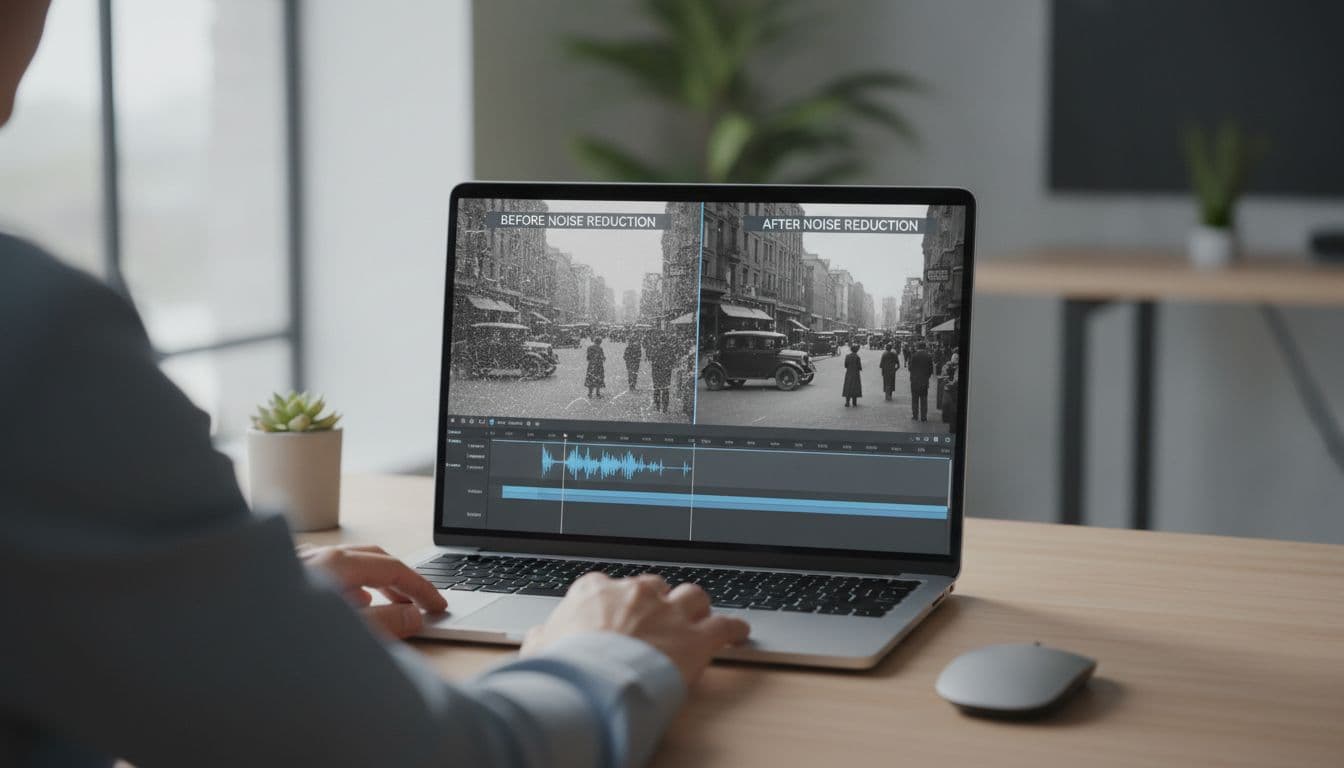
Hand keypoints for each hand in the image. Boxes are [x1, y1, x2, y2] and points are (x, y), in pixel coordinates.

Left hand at [298, 544, 447, 638]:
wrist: (216, 651)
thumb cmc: (283, 638)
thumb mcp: (348, 634)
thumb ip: (386, 623)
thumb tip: (413, 615)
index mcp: (336, 563)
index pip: (393, 568)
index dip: (420, 587)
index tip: (437, 605)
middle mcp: (317, 555)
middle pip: (373, 559)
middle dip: (401, 580)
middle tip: (420, 603)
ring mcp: (297, 564)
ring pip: (347, 563)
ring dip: (375, 582)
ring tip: (391, 605)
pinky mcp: (284, 578)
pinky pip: (327, 571)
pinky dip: (350, 584)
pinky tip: (349, 603)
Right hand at [520, 573, 749, 684]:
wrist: (594, 683)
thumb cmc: (565, 668)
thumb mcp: (539, 649)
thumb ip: (543, 638)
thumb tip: (538, 638)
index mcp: (595, 592)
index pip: (605, 585)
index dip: (612, 600)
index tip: (614, 611)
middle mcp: (635, 594)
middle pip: (654, 586)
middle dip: (657, 600)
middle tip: (657, 617)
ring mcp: (668, 612)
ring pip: (692, 597)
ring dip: (695, 607)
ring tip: (699, 615)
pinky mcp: (695, 637)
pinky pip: (723, 626)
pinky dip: (733, 629)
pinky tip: (738, 632)